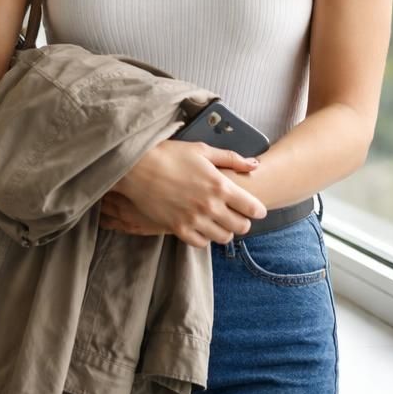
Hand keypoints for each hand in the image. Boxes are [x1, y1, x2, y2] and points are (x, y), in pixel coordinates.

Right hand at [112, 139, 266, 247]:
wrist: (136, 168)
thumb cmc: (169, 155)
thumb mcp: (202, 150)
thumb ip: (231, 158)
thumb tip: (255, 164)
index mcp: (220, 186)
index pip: (253, 208)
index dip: (257, 209)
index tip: (253, 207)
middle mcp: (210, 206)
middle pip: (242, 227)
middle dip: (242, 221)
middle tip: (235, 214)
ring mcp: (194, 220)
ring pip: (223, 238)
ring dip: (224, 230)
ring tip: (217, 221)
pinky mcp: (178, 228)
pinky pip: (201, 243)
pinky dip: (204, 237)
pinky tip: (201, 227)